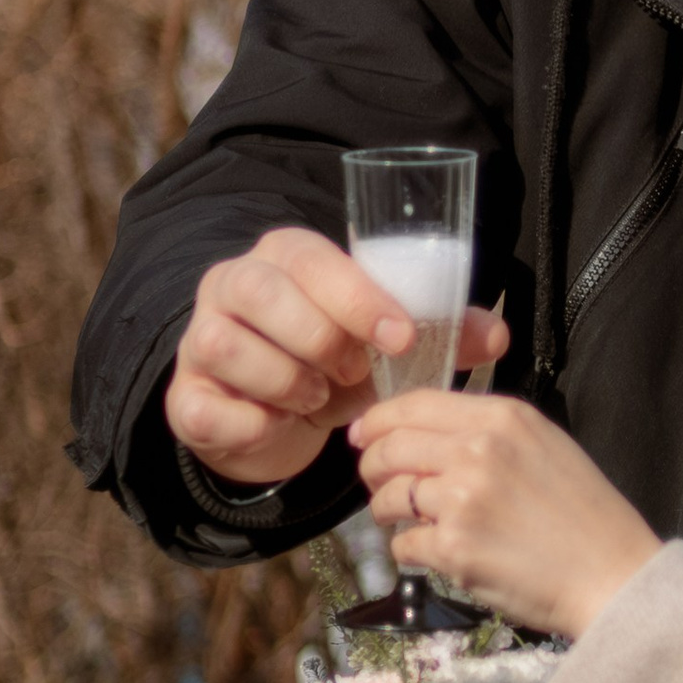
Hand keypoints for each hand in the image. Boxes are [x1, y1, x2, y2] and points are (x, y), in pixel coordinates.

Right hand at [165, 227, 509, 488]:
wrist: (277, 418)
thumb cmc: (335, 364)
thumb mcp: (387, 346)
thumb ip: (443, 333)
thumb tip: (497, 334)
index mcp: (287, 257)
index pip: (313, 259)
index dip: (359, 298)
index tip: (403, 337)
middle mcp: (233, 284)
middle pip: (262, 293)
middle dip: (319, 340)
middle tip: (353, 373)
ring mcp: (200, 338)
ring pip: (225, 344)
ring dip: (284, 380)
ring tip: (316, 398)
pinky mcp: (184, 396)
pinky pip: (204, 406)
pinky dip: (250, 423)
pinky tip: (279, 425)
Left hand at [348, 388, 660, 635]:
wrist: (613, 575)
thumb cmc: (586, 516)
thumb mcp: (546, 446)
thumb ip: (492, 432)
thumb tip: (429, 435)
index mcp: (503, 417)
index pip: (415, 404)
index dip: (378, 420)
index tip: (364, 436)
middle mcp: (477, 450)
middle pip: (390, 448)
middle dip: (373, 468)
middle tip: (379, 485)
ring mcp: (462, 499)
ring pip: (387, 498)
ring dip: (387, 513)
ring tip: (407, 523)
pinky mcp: (453, 547)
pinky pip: (404, 544)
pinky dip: (412, 551)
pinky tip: (437, 554)